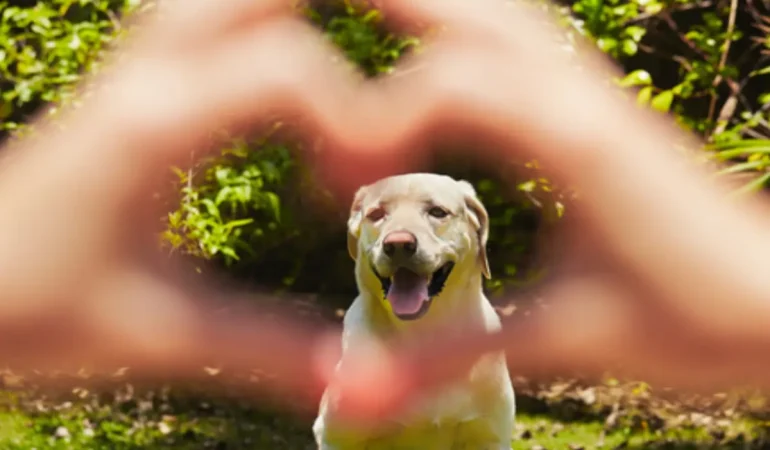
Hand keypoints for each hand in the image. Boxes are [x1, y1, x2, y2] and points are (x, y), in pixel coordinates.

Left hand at [0, 0, 373, 402]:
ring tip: (344, 61)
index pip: (286, 68)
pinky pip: (192, 20)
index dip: (355, 116)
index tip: (362, 186)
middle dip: (335, 13)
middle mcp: (141, 78)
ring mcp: (127, 72)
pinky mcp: (121, 87)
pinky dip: (248, 25)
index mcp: (153, 127)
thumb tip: (371, 381)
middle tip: (395, 66)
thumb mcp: (161, 335)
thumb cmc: (34, 314)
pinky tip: (275, 60)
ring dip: (290, 13)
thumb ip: (271, 351)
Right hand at [323, 0, 769, 419]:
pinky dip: (481, 27)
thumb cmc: (691, 326)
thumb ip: (454, 355)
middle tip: (308, 8)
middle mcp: (587, 101)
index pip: (457, 87)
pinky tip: (450, 38)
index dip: (377, 119)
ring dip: (440, 6)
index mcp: (578, 147)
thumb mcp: (567, 339)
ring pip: (511, 17)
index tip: (332, 181)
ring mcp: (601, 95)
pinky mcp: (607, 106)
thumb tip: (360, 395)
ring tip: (373, 9)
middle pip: (482, 17)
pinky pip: (535, 42)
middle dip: (399, 4)